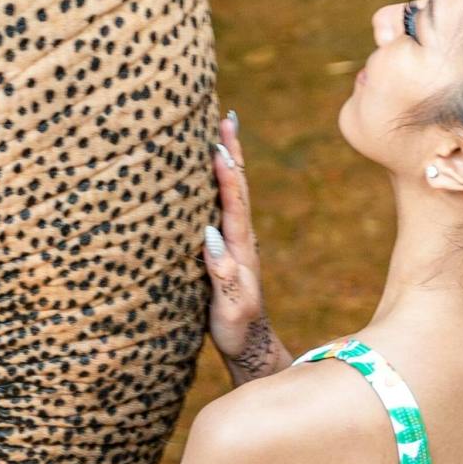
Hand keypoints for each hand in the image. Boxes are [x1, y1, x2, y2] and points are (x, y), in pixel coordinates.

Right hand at [203, 109, 288, 382]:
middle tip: (227, 118)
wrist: (252, 346)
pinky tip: (212, 171)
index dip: (226, 175)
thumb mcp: (228, 307)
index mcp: (240, 249)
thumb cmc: (236, 330)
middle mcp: (240, 239)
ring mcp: (235, 242)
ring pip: (232, 194)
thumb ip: (221, 274)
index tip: (219, 146)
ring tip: (221, 131)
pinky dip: (220, 183)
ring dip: (228, 162)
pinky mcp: (228, 248)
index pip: (233, 203)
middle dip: (231, 152)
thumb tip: (211, 236)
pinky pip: (224, 206)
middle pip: (237, 187)